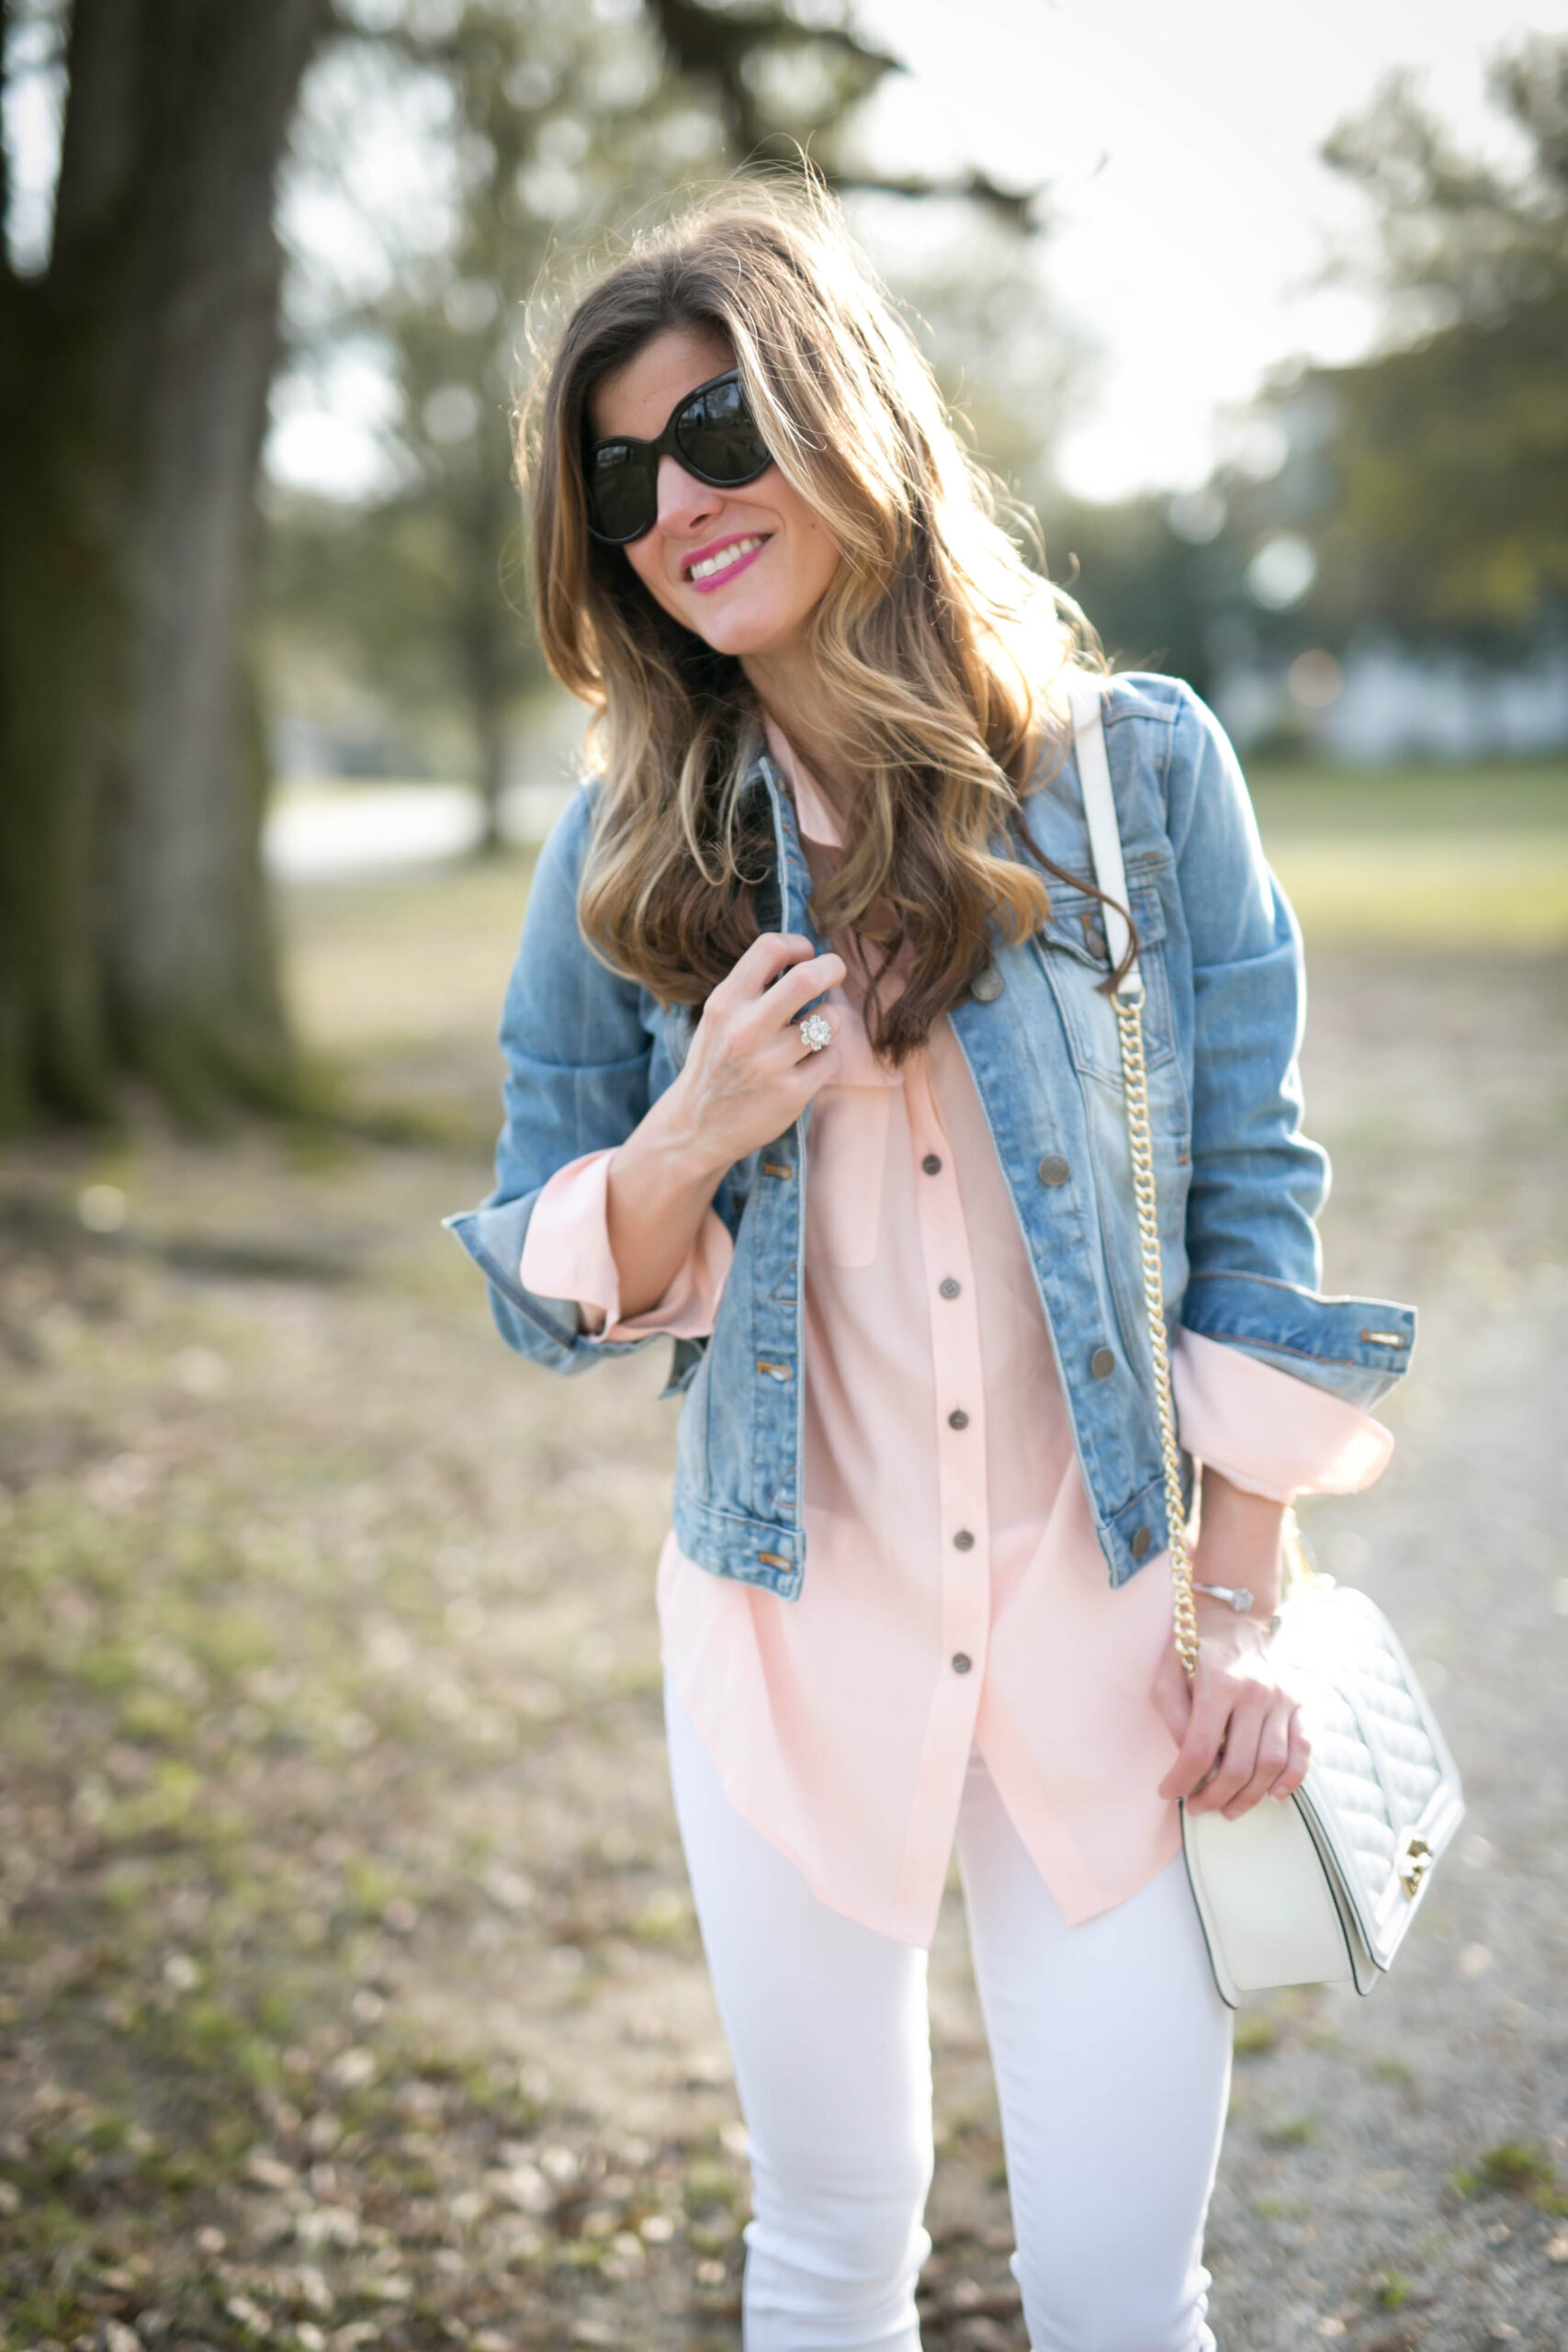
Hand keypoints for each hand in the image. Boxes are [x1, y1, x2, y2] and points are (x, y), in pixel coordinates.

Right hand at [660, 931, 846, 1177]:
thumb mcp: (719, 1017)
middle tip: (835, 971)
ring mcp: (769, 1064)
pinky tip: (806, 1066)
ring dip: (828, 1021)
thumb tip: (805, 956)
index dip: (799, 945)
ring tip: (811, 1033)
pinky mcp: (792, 1094)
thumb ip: (752, 988)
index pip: (770, 948)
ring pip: (829, 1019)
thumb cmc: (716, 1063)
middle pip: (808, 978)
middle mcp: (746, 1030)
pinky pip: (831, 1057)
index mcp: (725, 1003)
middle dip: (832, 967)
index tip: (806, 955)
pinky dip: (825, 1058)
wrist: (697, 1128)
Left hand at [1153, 1602, 1309, 1816]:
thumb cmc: (1193, 1648)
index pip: (1200, 1748)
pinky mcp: (1300, 1702)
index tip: (1168, 1792)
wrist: (1235, 1617)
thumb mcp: (1168, 1673)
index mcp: (1218, 1682)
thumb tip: (1186, 1760)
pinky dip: (1292, 1778)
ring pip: (1272, 1764)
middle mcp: (1256, 1691)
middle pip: (1239, 1764)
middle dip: (1214, 1796)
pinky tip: (1274, 1795)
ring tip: (1228, 1809)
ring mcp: (1283, 1697)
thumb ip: (1174, 1716)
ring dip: (1250, 1796)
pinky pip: (1304, 1749)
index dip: (1182, 1779)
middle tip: (1197, 1807)